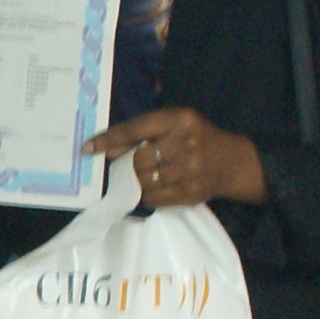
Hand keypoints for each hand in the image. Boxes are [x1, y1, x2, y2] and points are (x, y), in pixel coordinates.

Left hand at [89, 107, 266, 210]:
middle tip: (121, 164)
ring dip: (134, 180)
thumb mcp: (175, 123)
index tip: (88, 148)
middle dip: (125, 163)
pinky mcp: (188, 193)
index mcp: (180, 120)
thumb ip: (143, 131)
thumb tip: (106, 148)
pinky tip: (151, 186)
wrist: (231, 163)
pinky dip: (144, 194)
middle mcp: (185, 144)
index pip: (136, 129)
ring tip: (139, 174)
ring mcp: (188, 171)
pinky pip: (151, 198)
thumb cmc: (196, 138)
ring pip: (142, 180)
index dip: (108, 139)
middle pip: (137, 158)